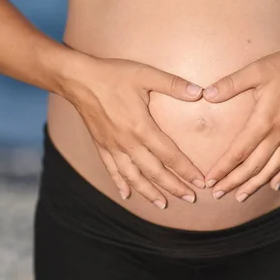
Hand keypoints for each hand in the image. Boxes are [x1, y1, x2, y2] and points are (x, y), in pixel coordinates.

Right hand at [62, 55, 205, 208]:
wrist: (78, 79)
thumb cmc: (113, 75)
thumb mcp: (146, 74)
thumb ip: (173, 84)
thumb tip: (200, 92)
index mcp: (141, 127)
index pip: (169, 155)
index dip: (186, 170)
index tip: (200, 182)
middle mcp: (127, 142)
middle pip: (154, 172)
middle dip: (173, 187)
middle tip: (190, 198)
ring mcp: (112, 146)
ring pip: (133, 177)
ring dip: (149, 192)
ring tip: (162, 205)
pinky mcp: (101, 145)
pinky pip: (111, 170)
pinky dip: (120, 184)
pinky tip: (127, 195)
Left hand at [202, 50, 279, 201]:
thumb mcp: (256, 70)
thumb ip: (231, 83)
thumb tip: (206, 94)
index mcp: (264, 120)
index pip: (239, 151)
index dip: (223, 167)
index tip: (210, 180)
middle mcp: (278, 134)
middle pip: (253, 165)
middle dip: (234, 182)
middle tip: (218, 194)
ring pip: (271, 168)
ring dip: (254, 184)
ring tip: (240, 197)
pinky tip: (273, 186)